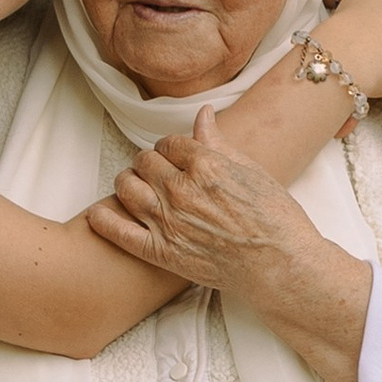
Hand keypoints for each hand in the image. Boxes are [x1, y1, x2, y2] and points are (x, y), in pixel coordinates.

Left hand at [86, 113, 372, 381]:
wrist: (282, 267)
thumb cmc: (276, 219)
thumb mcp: (252, 171)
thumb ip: (219, 142)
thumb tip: (202, 114)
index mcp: (205, 164)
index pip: (169, 143)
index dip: (172, 148)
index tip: (177, 157)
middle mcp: (181, 190)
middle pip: (145, 161)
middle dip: (151, 163)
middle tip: (160, 174)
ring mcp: (168, 222)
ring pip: (126, 187)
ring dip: (128, 182)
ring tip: (138, 188)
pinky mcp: (161, 253)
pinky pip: (118, 230)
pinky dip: (103, 219)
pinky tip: (98, 213)